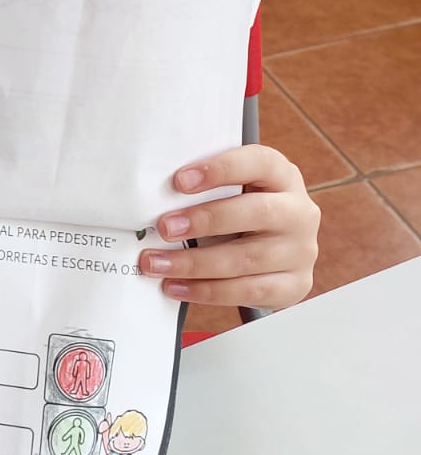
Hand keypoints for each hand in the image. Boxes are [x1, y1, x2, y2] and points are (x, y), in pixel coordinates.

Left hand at [138, 145, 319, 310]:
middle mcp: (298, 212)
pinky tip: (177, 286)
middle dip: (204, 220)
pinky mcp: (294, 285)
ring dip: (195, 264)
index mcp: (283, 177)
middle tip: (164, 228)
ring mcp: (300, 251)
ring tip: (157, 263)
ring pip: (246, 259)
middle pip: (256, 213)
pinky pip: (248, 291)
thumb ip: (206, 189)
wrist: (279, 252)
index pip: (259, 163)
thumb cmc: (244, 213)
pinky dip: (207, 291)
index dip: (220, 169)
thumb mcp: (234, 191)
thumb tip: (154, 198)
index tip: (179, 181)